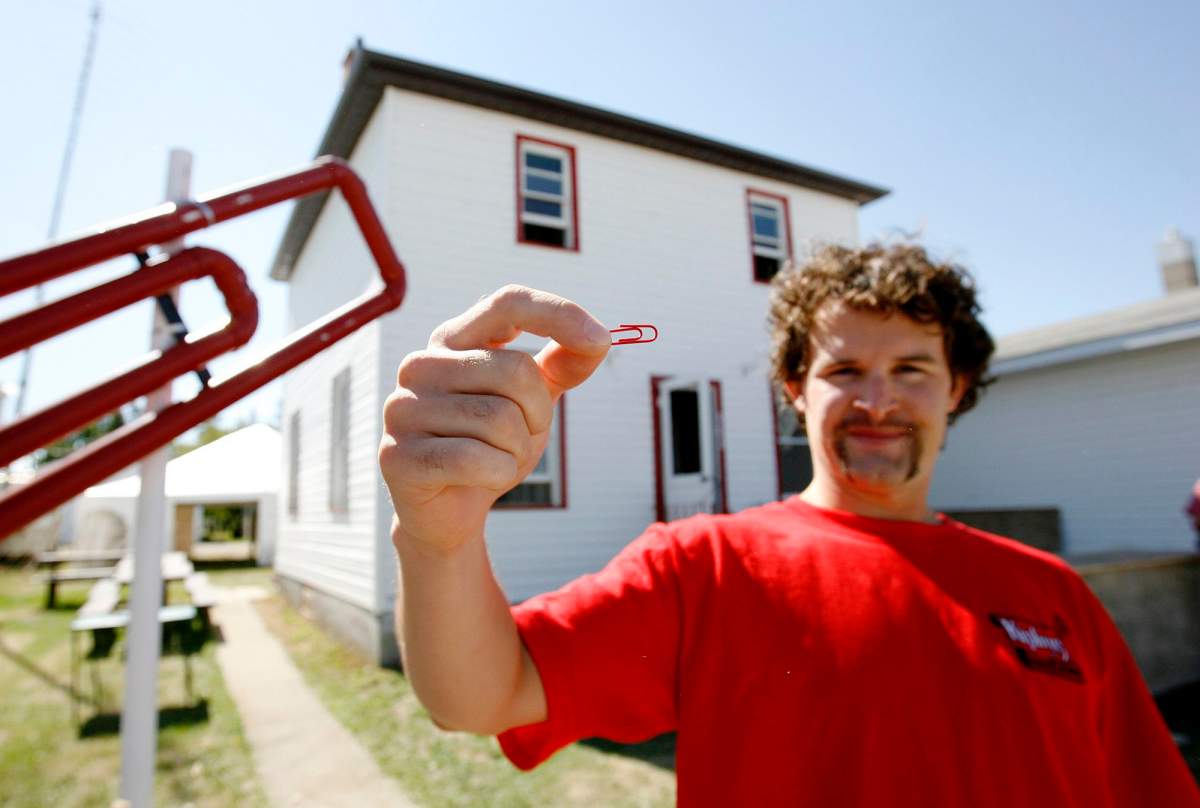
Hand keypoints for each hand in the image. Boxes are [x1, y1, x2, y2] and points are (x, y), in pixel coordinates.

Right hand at [379, 285, 610, 553]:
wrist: (449, 512)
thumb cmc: (492, 445)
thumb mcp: (534, 401)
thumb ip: (562, 365)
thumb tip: (599, 339)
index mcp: (452, 339)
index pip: (509, 303)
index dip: (559, 315)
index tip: (602, 341)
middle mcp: (420, 365)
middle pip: (515, 370)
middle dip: (538, 414)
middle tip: (521, 437)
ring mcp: (402, 409)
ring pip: (500, 419)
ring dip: (517, 450)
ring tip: (496, 459)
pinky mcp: (398, 455)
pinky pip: (478, 459)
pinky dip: (498, 473)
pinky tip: (481, 481)